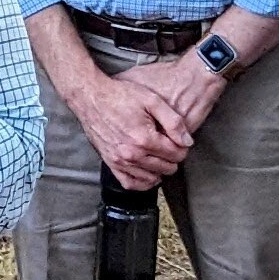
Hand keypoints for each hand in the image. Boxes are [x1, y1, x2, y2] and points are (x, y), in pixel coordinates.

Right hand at [64, 55, 201, 191]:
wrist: (91, 97)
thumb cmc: (120, 95)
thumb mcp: (152, 101)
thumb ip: (173, 122)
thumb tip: (187, 141)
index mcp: (144, 138)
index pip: (176, 154)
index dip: (183, 147)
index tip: (180, 139)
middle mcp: (132, 154)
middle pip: (166, 168)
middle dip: (173, 158)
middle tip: (171, 146)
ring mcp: (119, 161)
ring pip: (151, 178)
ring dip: (160, 170)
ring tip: (161, 157)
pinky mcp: (110, 162)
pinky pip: (130, 183)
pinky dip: (142, 183)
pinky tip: (149, 174)